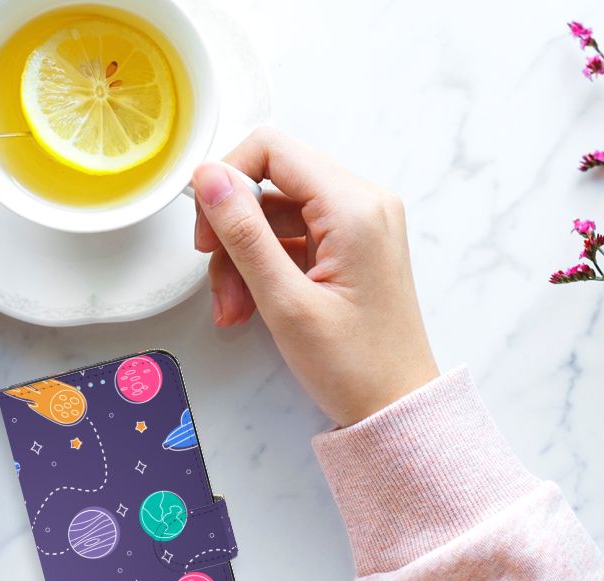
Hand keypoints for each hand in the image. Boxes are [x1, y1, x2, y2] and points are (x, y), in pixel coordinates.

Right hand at [192, 128, 437, 426]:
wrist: (396, 408)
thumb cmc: (355, 366)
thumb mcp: (285, 301)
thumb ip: (243, 233)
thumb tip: (208, 177)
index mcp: (354, 207)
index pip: (272, 149)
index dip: (227, 179)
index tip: (206, 228)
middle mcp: (363, 203)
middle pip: (271, 182)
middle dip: (233, 230)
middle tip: (216, 279)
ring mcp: (359, 224)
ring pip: (275, 214)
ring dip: (243, 257)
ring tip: (234, 309)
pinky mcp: (351, 246)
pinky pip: (292, 237)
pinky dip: (264, 267)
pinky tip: (251, 306)